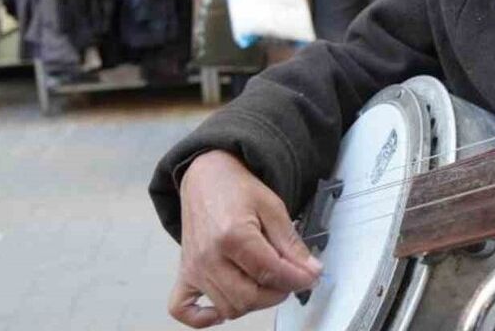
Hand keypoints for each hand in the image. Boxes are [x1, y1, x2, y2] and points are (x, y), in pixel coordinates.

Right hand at [169, 151, 320, 327]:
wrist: (206, 178)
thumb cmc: (238, 190)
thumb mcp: (273, 207)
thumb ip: (291, 243)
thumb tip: (311, 271)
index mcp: (233, 235)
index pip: (270, 273)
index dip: (296, 280)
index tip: (311, 278)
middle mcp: (209, 256)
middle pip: (249, 297)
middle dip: (277, 293)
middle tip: (288, 278)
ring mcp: (194, 268)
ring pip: (228, 307)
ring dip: (252, 303)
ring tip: (264, 282)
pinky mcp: (184, 273)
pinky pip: (183, 309)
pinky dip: (202, 318)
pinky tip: (222, 309)